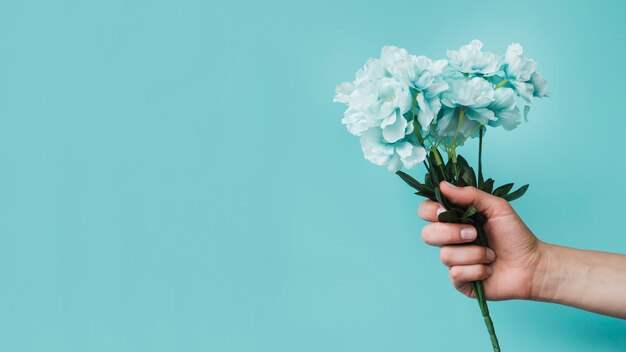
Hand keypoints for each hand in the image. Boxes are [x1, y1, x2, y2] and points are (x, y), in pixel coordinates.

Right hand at [418, 181, 544, 300]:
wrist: (532, 265)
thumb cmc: (515, 235)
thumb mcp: (496, 207)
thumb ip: (470, 195)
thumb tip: (443, 185)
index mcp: (455, 220)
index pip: (426, 211)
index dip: (431, 211)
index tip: (445, 210)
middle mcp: (450, 240)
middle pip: (427, 235)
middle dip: (452, 233)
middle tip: (474, 234)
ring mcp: (453, 261)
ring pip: (445, 256)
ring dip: (474, 254)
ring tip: (490, 255)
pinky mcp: (459, 281)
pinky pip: (456, 274)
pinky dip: (477, 270)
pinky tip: (488, 269)